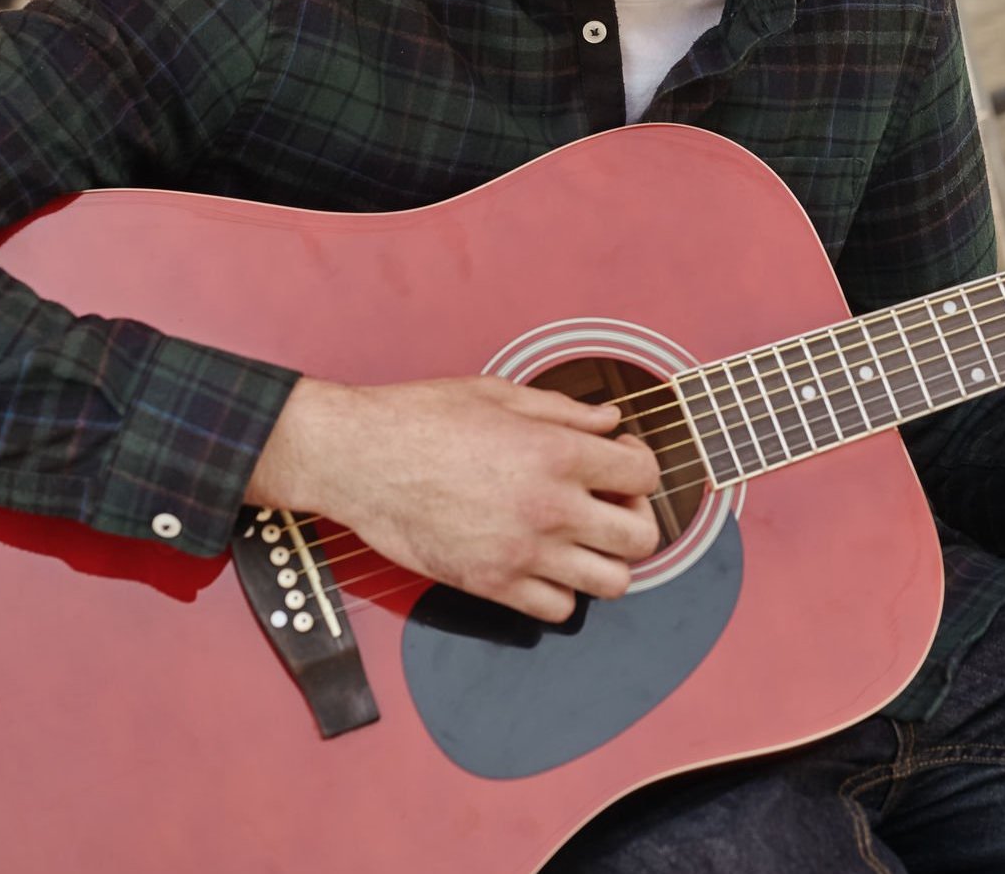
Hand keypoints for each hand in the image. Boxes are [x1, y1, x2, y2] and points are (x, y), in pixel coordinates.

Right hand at [246, 375, 662, 622]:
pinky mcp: (491, 585)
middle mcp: (551, 508)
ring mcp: (523, 553)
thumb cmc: (421, 419)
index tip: (619, 461)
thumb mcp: (499, 394)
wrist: (359, 459)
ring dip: (605, 561)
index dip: (639, 466)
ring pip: (611, 584)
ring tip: (582, 539)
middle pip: (641, 539)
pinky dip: (560, 592)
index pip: (645, 475)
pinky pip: (558, 609)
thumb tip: (610, 421)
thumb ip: (564, 411)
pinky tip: (545, 564)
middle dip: (636, 519)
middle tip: (609, 504)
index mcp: (558, 453)